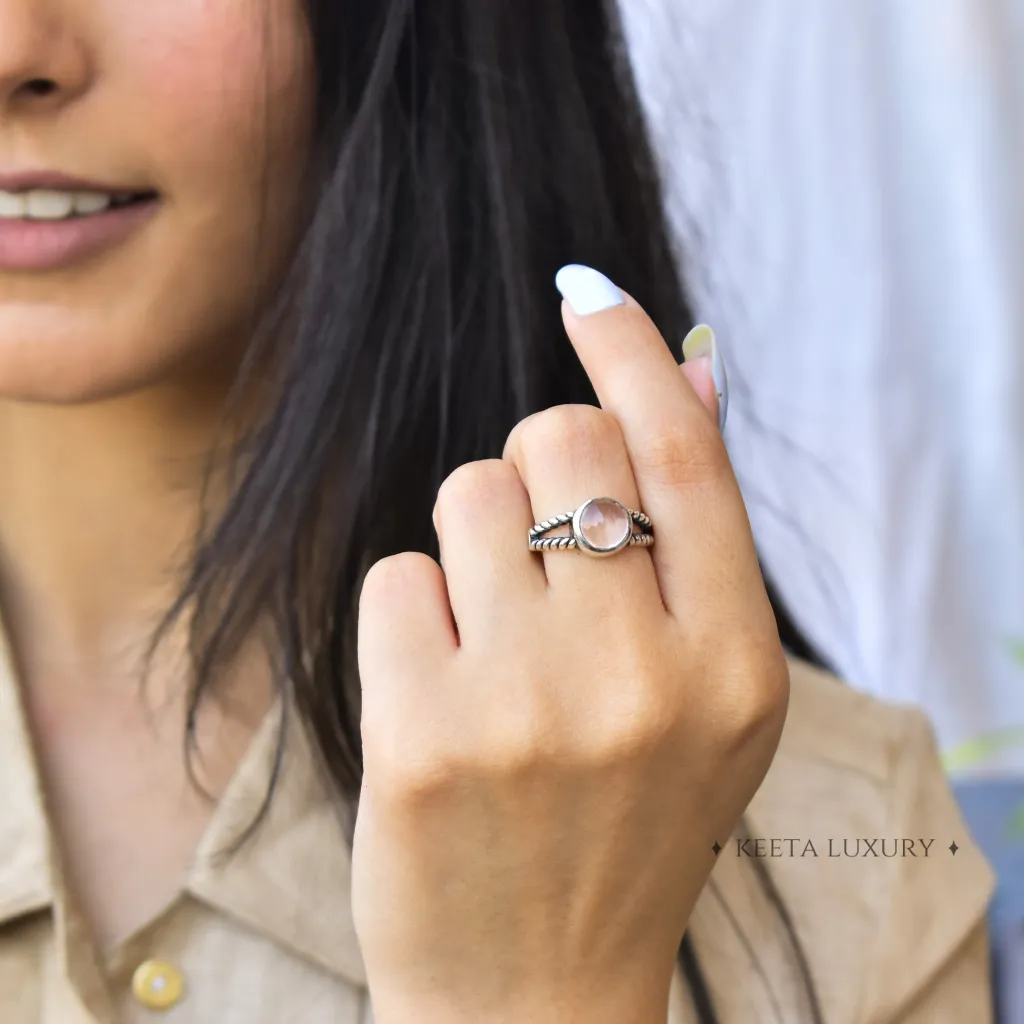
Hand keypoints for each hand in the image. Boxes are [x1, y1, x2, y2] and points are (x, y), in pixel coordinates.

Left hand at [353, 267, 788, 1023]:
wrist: (536, 993)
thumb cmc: (623, 822)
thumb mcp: (703, 694)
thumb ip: (696, 533)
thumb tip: (688, 367)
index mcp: (734, 664)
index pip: (682, 451)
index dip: (633, 353)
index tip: (588, 294)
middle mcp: (645, 676)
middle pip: (559, 443)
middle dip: (535, 471)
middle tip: (536, 561)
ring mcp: (530, 707)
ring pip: (467, 494)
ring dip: (468, 546)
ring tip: (491, 648)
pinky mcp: (422, 735)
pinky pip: (396, 574)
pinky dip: (409, 614)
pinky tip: (436, 696)